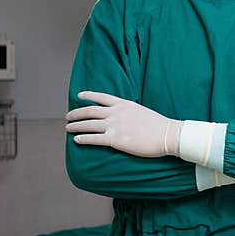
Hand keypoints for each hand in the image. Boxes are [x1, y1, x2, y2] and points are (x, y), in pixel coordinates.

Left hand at [65, 91, 181, 157]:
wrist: (166, 134)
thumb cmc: (159, 125)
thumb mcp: (142, 111)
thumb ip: (129, 112)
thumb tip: (123, 117)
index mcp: (124, 104)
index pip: (101, 97)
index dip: (88, 95)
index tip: (79, 96)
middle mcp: (116, 113)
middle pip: (90, 111)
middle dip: (76, 113)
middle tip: (68, 116)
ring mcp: (114, 126)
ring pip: (88, 124)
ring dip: (76, 126)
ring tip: (68, 128)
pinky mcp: (115, 140)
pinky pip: (93, 138)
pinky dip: (83, 139)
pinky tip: (76, 140)